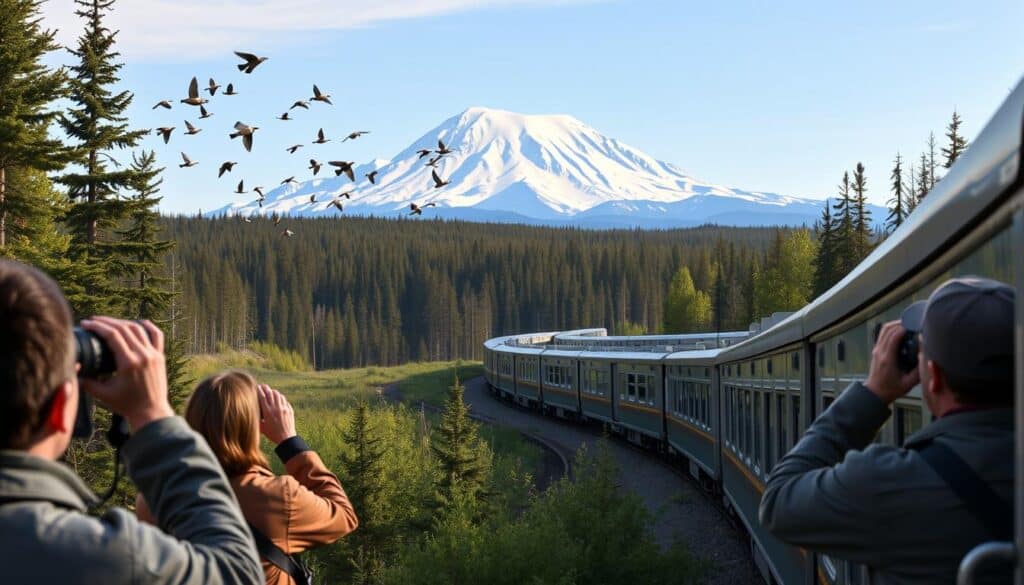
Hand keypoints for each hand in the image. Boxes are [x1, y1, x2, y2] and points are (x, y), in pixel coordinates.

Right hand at [79, 317, 173, 432]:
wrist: (151, 412)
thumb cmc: (126, 405)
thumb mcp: (102, 394)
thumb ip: (86, 381)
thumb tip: (73, 367)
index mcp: (128, 362)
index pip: (112, 335)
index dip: (97, 326)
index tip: (86, 323)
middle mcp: (143, 355)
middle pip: (124, 328)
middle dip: (106, 321)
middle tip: (93, 320)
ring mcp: (154, 354)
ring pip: (138, 329)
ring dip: (122, 322)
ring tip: (109, 322)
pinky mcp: (160, 356)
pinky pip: (157, 336)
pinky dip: (148, 326)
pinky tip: (139, 322)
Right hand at [257, 384, 295, 443]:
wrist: (286, 438)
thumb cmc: (272, 434)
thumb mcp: (261, 427)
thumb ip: (257, 419)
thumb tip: (251, 413)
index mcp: (267, 411)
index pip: (262, 397)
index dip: (259, 390)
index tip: (257, 387)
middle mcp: (276, 408)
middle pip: (270, 393)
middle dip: (266, 388)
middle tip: (263, 386)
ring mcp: (284, 408)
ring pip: (278, 395)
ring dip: (273, 392)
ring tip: (271, 391)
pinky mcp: (289, 410)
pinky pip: (284, 400)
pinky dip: (280, 398)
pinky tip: (279, 398)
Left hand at [865, 320, 920, 404]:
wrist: (875, 393)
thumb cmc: (891, 389)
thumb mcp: (909, 383)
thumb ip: (918, 370)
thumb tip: (927, 356)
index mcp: (887, 359)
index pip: (894, 337)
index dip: (905, 328)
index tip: (916, 325)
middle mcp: (880, 352)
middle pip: (888, 329)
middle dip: (901, 323)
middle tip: (914, 323)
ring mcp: (877, 350)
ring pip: (884, 330)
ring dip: (896, 324)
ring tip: (909, 326)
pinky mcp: (877, 350)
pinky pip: (883, 334)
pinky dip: (892, 330)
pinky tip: (902, 332)